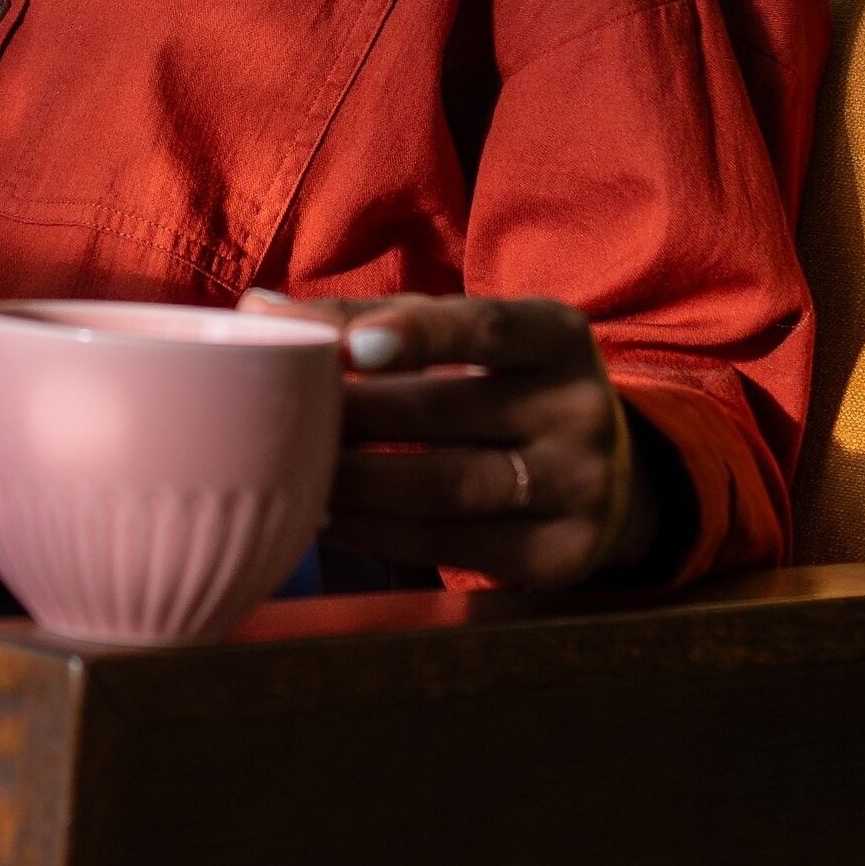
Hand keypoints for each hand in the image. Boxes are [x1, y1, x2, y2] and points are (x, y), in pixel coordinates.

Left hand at [242, 291, 647, 587]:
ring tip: (287, 473)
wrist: (603, 475)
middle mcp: (581, 408)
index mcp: (558, 336)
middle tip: (276, 417)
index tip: (351, 347)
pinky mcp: (559, 555)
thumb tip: (261, 310)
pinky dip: (376, 533)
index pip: (485, 327)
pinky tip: (324, 516)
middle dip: (353, 415)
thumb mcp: (462, 341)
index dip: (418, 334)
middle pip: (449, 411)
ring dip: (355, 481)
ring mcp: (579, 487)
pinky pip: (451, 546)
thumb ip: (372, 323)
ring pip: (447, 487)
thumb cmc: (499, 388)